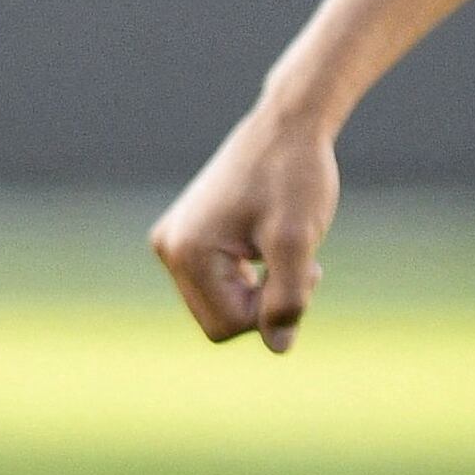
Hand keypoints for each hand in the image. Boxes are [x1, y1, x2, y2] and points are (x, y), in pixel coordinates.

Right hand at [149, 105, 340, 350]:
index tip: (305, 271)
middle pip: (220, 321)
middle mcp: (169, 248)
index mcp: (185, 251)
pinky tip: (271, 246)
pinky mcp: (189, 236)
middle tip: (302, 263)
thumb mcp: (297, 242)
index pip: (227, 327)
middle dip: (266, 303)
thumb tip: (278, 346)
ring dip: (263, 290)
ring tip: (286, 249)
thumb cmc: (295, 178)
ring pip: (223, 305)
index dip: (272, 313)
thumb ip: (288, 299)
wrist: (288, 127)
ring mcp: (175, 241)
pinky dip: (254, 277)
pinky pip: (221, 284)